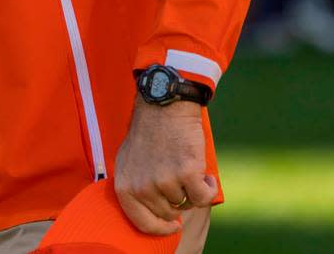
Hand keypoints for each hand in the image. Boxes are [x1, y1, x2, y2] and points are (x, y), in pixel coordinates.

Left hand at [114, 98, 217, 234]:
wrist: (163, 106)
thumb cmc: (148, 132)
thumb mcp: (129, 161)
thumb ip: (135, 187)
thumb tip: (152, 215)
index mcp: (124, 186)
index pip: (142, 223)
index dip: (160, 228)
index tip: (173, 224)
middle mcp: (142, 187)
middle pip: (169, 213)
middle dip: (178, 199)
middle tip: (178, 177)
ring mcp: (164, 181)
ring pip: (187, 203)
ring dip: (193, 189)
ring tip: (187, 167)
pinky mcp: (186, 173)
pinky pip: (204, 197)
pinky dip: (209, 187)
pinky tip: (205, 174)